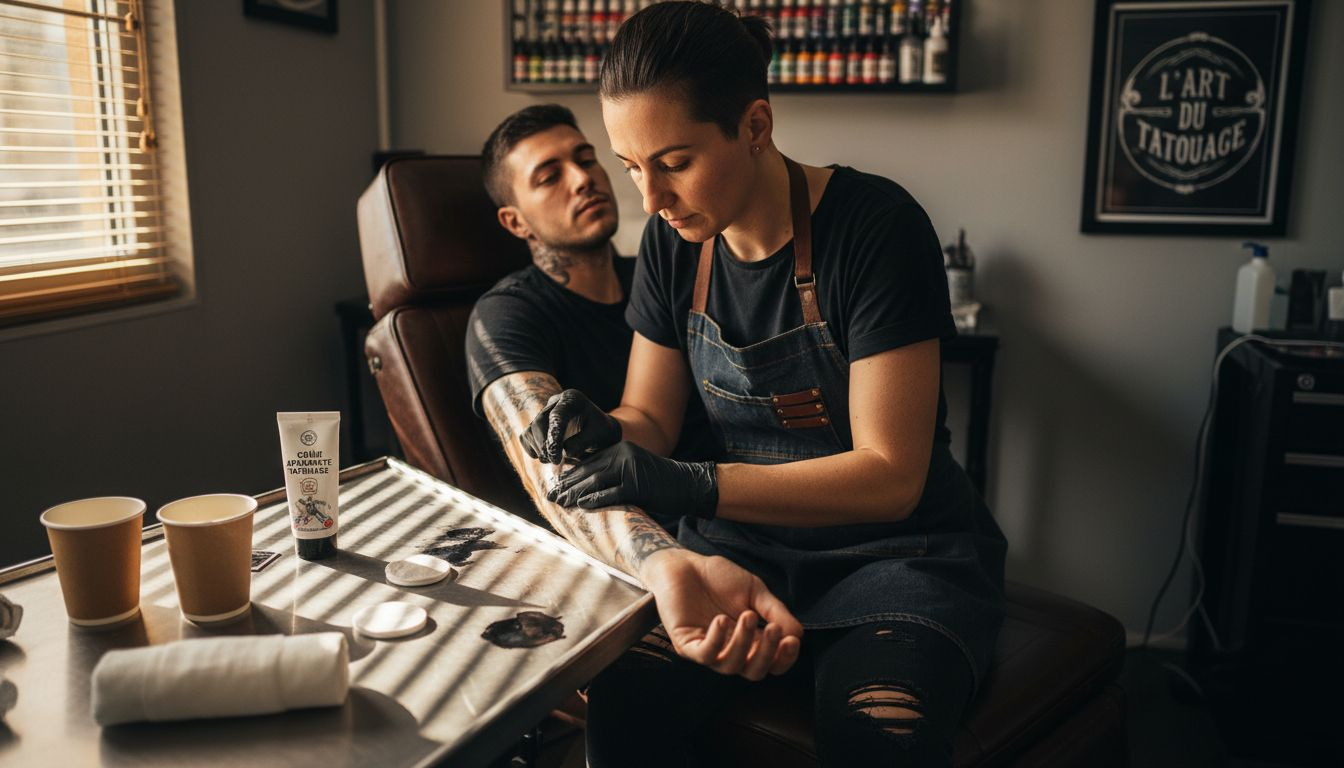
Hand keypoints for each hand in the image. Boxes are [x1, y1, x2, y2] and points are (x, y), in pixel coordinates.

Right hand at [521, 389, 620, 464]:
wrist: (600, 433)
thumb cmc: (602, 433)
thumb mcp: (599, 437)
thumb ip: (582, 442)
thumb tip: (564, 451)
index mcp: (573, 399)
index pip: (557, 416)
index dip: (553, 437)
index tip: (555, 457)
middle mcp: (556, 402)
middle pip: (539, 422)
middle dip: (544, 445)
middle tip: (554, 461)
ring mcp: (545, 412)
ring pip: (530, 430)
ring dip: (538, 449)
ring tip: (553, 460)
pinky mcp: (538, 424)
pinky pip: (526, 436)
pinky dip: (531, 449)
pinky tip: (544, 457)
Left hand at [548, 441, 716, 518]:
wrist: (688, 485)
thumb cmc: (660, 483)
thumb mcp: (634, 472)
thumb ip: (612, 475)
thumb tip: (584, 489)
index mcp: (619, 449)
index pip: (588, 462)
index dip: (569, 476)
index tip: (554, 487)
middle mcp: (623, 454)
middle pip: (588, 470)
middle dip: (567, 485)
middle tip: (550, 497)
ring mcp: (630, 469)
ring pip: (595, 481)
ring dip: (575, 494)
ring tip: (560, 503)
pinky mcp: (637, 485)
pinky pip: (611, 493)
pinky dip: (595, 500)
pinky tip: (582, 506)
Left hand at [639, 549, 802, 679]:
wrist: (685, 563)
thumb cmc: (719, 577)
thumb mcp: (755, 591)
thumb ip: (775, 612)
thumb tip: (798, 634)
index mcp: (750, 641)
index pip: (772, 663)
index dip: (784, 658)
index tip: (792, 639)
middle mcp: (730, 651)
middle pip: (754, 672)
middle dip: (767, 654)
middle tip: (774, 630)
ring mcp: (708, 649)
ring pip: (731, 666)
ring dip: (743, 643)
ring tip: (747, 616)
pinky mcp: (686, 644)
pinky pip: (704, 654)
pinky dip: (716, 641)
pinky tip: (722, 621)